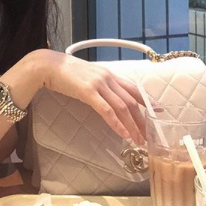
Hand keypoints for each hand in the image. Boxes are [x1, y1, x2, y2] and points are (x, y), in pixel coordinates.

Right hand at [30, 49, 145, 143]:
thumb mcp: (86, 76)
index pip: (133, 88)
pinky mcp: (88, 92)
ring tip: (138, 139)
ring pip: (122, 107)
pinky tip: (122, 133)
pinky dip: (117, 123)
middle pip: (131, 100)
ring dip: (132, 125)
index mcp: (108, 74)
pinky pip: (107, 110)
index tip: (158, 111)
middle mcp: (107, 77)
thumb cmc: (63, 72)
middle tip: (148, 135)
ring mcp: (98, 84)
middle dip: (142, 119)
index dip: (147, 101)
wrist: (47, 65)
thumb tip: (105, 97)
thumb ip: (98, 85)